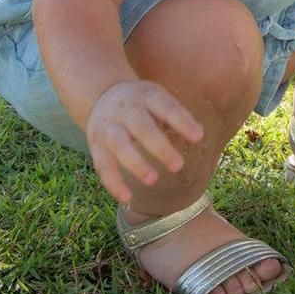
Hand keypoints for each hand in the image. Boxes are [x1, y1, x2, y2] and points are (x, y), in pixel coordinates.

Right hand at [85, 79, 204, 204]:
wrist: (102, 96)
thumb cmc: (142, 102)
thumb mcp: (158, 97)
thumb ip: (175, 115)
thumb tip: (198, 134)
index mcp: (147, 95)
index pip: (166, 107)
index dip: (182, 121)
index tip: (198, 137)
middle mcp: (125, 110)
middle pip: (142, 127)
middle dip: (160, 147)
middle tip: (178, 166)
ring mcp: (109, 127)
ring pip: (119, 145)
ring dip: (136, 163)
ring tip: (153, 180)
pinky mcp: (96, 145)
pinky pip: (102, 165)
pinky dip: (113, 182)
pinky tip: (127, 198)